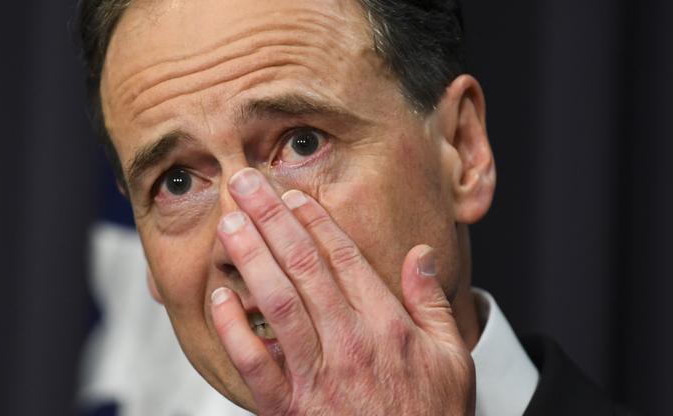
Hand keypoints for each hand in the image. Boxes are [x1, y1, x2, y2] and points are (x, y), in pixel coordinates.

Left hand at [210, 168, 474, 414]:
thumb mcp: (453, 359)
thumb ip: (432, 303)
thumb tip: (421, 255)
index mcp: (387, 326)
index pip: (344, 259)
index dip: (315, 221)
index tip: (292, 195)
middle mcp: (350, 342)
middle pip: (304, 266)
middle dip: (271, 219)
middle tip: (244, 183)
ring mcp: (317, 375)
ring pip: (277, 303)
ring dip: (250, 258)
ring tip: (229, 223)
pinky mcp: (288, 408)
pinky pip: (254, 364)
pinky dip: (234, 330)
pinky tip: (219, 299)